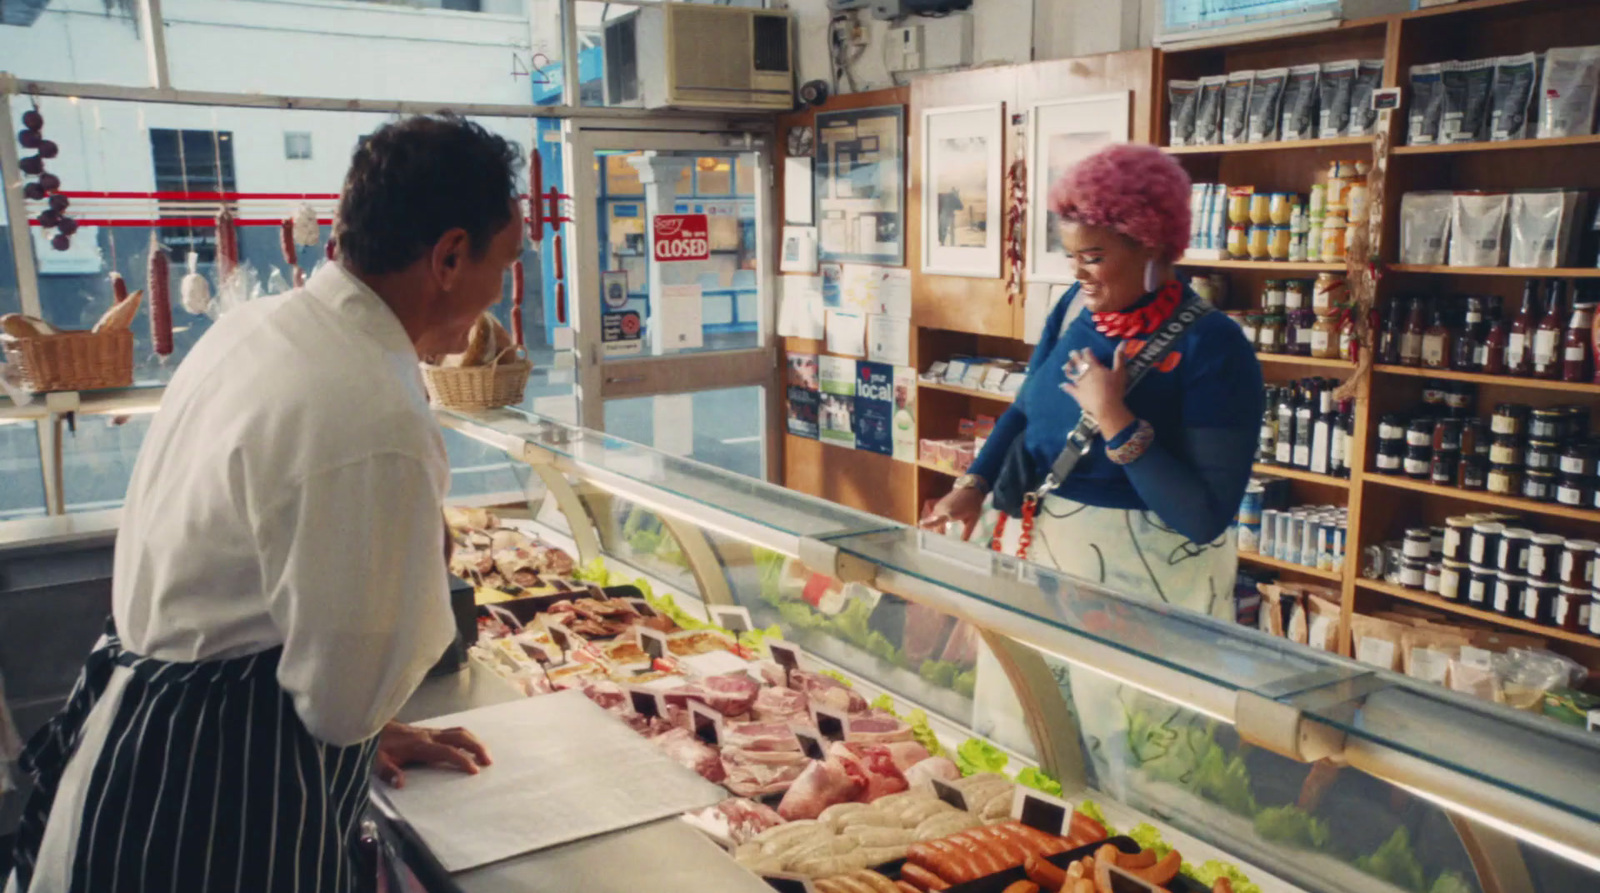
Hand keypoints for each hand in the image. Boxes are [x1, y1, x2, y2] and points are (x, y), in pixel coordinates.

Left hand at [374, 722, 491, 788]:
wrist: (370, 725)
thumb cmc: (375, 745)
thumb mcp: (375, 760)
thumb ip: (388, 771)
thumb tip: (400, 784)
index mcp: (419, 745)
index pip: (447, 751)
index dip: (462, 760)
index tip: (475, 770)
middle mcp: (428, 735)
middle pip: (460, 736)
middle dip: (477, 747)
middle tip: (489, 761)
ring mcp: (429, 732)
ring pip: (459, 731)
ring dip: (475, 742)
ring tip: (485, 755)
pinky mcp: (428, 732)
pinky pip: (453, 732)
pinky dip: (466, 739)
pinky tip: (469, 748)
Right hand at [919, 485, 985, 539]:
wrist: (969, 489)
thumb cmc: (972, 504)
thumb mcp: (972, 519)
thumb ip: (967, 532)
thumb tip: (964, 544)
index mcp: (950, 513)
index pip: (938, 520)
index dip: (929, 524)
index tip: (921, 527)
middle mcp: (941, 510)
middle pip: (935, 527)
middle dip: (938, 536)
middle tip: (942, 547)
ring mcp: (938, 507)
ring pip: (934, 523)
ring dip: (937, 531)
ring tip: (943, 541)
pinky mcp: (938, 506)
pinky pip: (934, 518)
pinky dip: (936, 525)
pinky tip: (942, 531)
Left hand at [1060, 348, 1134, 435]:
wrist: (1107, 407)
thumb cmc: (1115, 389)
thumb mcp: (1120, 372)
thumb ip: (1119, 357)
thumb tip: (1123, 342)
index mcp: (1095, 367)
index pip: (1089, 356)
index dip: (1087, 351)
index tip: (1086, 349)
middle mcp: (1085, 374)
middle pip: (1078, 362)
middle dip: (1075, 356)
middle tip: (1072, 352)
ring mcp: (1080, 384)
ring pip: (1072, 374)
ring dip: (1069, 368)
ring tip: (1066, 365)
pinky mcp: (1077, 394)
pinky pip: (1070, 389)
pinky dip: (1066, 386)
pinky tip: (1062, 385)